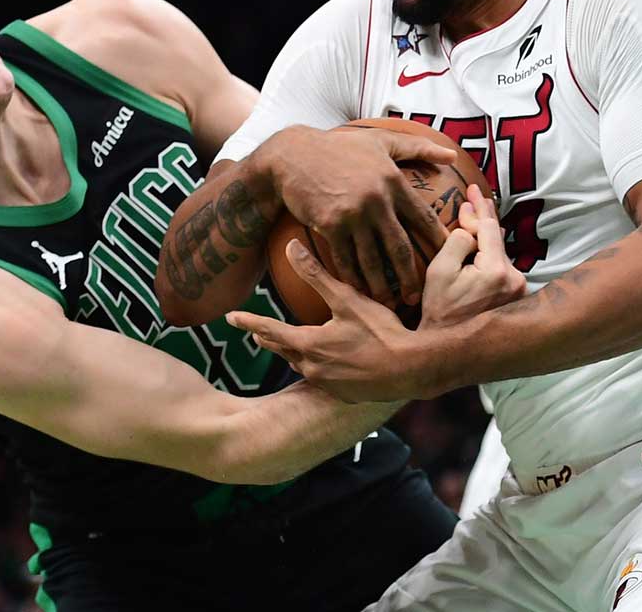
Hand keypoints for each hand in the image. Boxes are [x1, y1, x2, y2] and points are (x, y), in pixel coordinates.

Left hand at [227, 240, 434, 401]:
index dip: (248, 321)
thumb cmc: (381, 332)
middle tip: (257, 335)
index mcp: (308, 344)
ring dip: (295, 354)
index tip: (230, 317)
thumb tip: (291, 247)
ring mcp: (327, 384)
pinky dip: (320, 368)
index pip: (269, 330)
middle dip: (268, 340)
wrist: (411, 370)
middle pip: (282, 350)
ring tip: (292, 346)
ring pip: (302, 366)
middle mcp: (312, 367)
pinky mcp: (343, 394)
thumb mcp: (347, 299)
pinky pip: (323, 379)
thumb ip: (316, 274)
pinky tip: (330, 363)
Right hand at [266, 127, 453, 306]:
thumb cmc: (339, 147)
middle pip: (400, 247)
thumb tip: (453, 156)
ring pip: (372, 260)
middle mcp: (377, 200)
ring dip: (381, 287)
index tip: (448, 262)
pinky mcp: (330, 225)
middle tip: (417, 298)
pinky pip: (345, 259)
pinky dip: (353, 279)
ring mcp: (352, 214)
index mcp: (393, 181)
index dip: (438, 242)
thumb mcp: (382, 140)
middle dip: (411, 277)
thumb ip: (418, 147)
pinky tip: (359, 293)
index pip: (423, 218)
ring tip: (389, 304)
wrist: (294, 155)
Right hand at [419, 185, 525, 328]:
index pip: (488, 228)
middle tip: (474, 195)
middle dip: (481, 218)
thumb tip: (471, 225)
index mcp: (496, 271)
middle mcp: (515, 279)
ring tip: (476, 214)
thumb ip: (457, 241)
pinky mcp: (516, 296)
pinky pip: (501, 265)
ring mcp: (518, 289)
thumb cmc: (439, 310)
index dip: (478, 208)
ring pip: (499, 251)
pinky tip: (482, 241)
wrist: (450, 347)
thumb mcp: (440, 270)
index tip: (471, 190)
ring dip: (485, 236)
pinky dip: (490, 253)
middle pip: (496, 238)